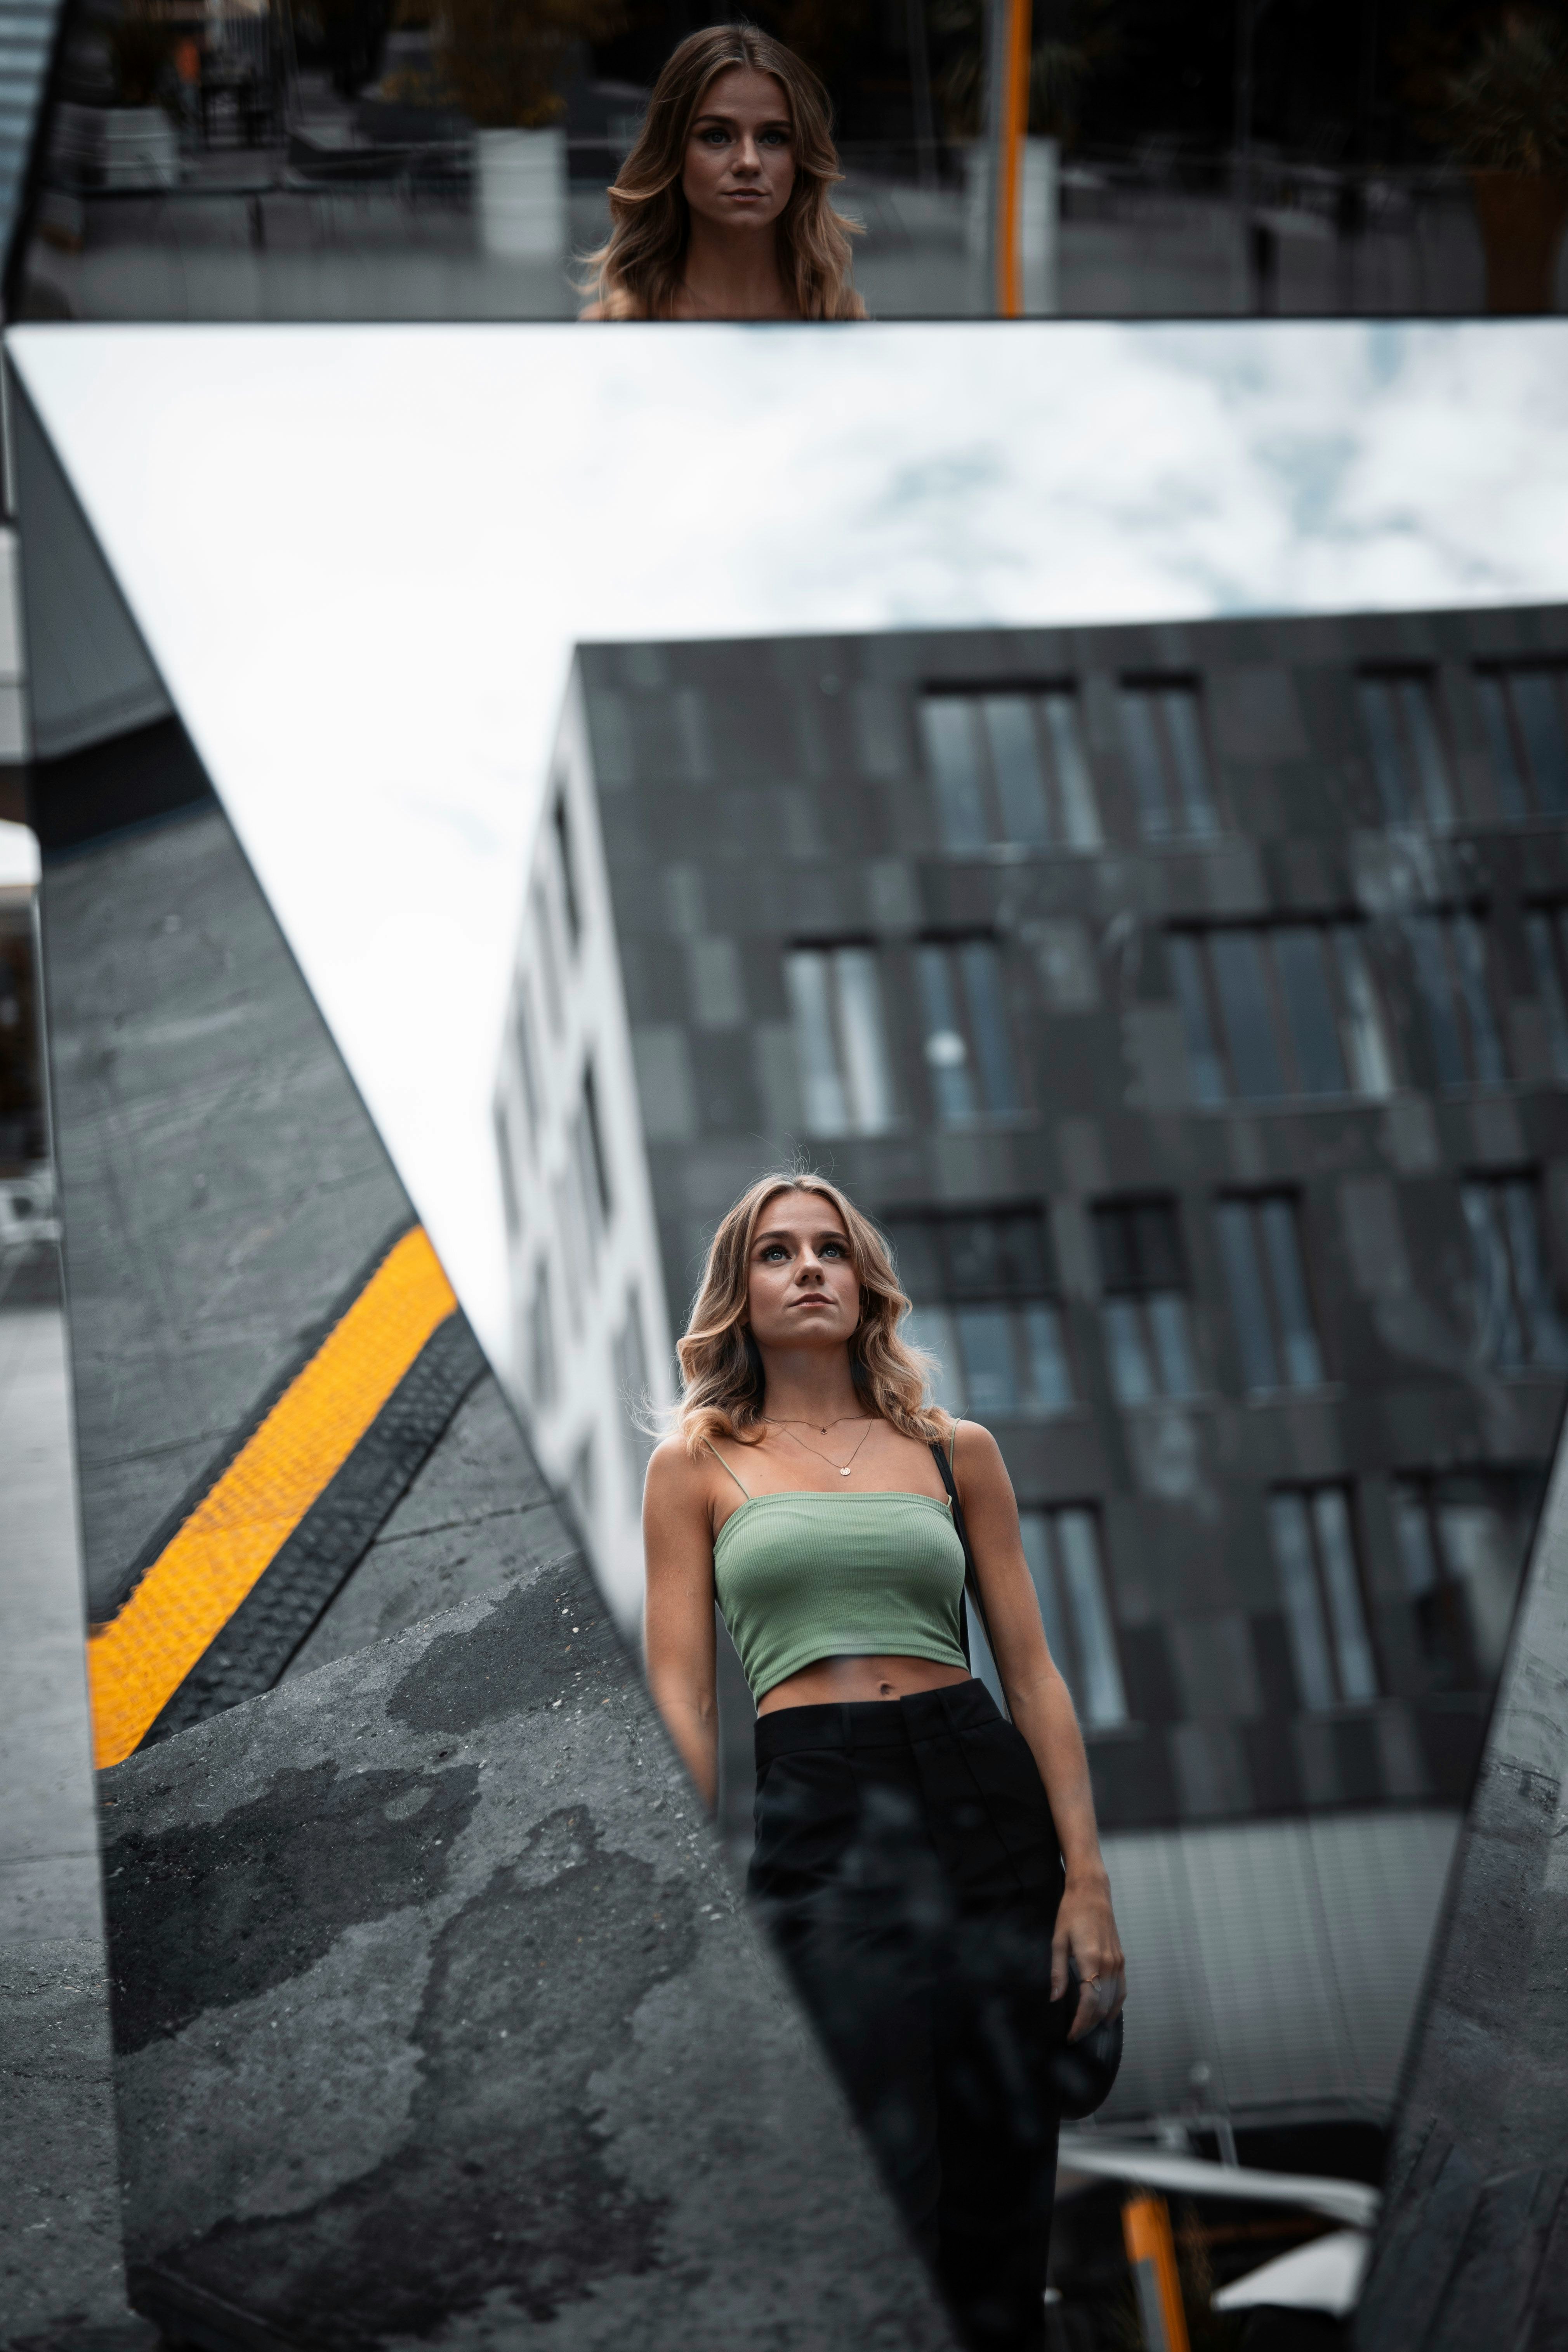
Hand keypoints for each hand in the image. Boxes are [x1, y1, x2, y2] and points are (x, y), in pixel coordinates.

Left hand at [1051, 1870, 1125, 2042]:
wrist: (1092, 1891)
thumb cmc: (1071, 1913)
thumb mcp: (1058, 1941)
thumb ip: (1058, 1972)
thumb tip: (1055, 1999)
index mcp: (1091, 1960)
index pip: (1089, 2003)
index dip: (1081, 2023)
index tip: (1071, 2036)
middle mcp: (1108, 1964)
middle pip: (1102, 2005)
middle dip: (1089, 2025)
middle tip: (1075, 2036)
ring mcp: (1118, 1962)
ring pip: (1113, 2000)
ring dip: (1101, 2018)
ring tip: (1088, 2030)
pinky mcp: (1121, 1959)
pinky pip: (1122, 1989)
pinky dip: (1116, 2005)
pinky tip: (1108, 2015)